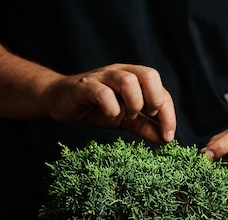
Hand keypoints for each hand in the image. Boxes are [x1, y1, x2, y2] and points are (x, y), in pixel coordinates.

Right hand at [42, 64, 175, 144]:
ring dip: (134, 102)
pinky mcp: (84, 86)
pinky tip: (110, 116)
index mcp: (134, 79)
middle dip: (155, 98)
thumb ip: (144, 126)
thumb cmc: (94, 107)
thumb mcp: (124, 119)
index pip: (161, 91)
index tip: (168, 135)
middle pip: (149, 75)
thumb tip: (166, 139)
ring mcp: (102, 78)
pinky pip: (102, 92)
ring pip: (128, 80)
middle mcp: (121, 73)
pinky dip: (111, 107)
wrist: (58, 100)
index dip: (168, 113)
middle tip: (148, 116)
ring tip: (127, 116)